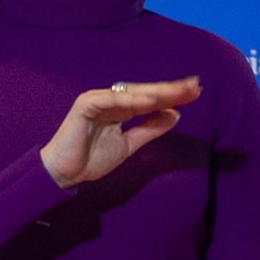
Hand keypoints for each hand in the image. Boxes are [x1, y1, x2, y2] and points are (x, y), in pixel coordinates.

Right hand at [40, 77, 200, 188]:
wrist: (64, 174)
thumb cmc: (90, 160)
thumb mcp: (129, 145)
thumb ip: (149, 129)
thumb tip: (175, 114)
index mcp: (120, 108)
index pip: (150, 99)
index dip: (172, 96)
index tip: (195, 93)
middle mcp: (110, 99)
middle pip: (145, 92)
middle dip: (170, 89)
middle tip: (195, 85)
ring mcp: (98, 99)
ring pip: (132, 93)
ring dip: (156, 92)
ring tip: (179, 91)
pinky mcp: (86, 104)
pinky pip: (113, 101)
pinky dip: (132, 100)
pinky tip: (152, 100)